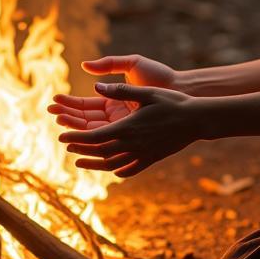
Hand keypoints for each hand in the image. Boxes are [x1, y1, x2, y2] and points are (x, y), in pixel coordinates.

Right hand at [49, 53, 182, 134]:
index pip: (87, 104)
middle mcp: (118, 116)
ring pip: (96, 132)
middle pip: (88, 120)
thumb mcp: (133, 65)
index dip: (71, 104)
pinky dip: (97, 143)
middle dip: (69, 116)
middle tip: (52, 113)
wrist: (184, 89)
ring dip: (78, 129)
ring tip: (61, 124)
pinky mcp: (135, 135)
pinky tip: (83, 142)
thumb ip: (110, 64)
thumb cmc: (160, 75)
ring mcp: (126, 127)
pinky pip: (113, 142)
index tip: (55, 100)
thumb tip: (85, 65)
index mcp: (116, 99)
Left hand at [55, 81, 202, 177]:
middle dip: (81, 149)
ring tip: (80, 162)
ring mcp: (143, 154)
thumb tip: (96, 87)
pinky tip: (112, 170)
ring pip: (112, 164)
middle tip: (66, 145)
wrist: (198, 119)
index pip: (95, 136)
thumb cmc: (173, 102)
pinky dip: (118, 171)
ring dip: (93, 163)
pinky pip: (131, 169)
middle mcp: (132, 145)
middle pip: (100, 152)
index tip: (62, 135)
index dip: (76, 137)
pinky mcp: (153, 158)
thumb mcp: (146, 92)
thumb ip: (120, 90)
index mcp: (128, 128)